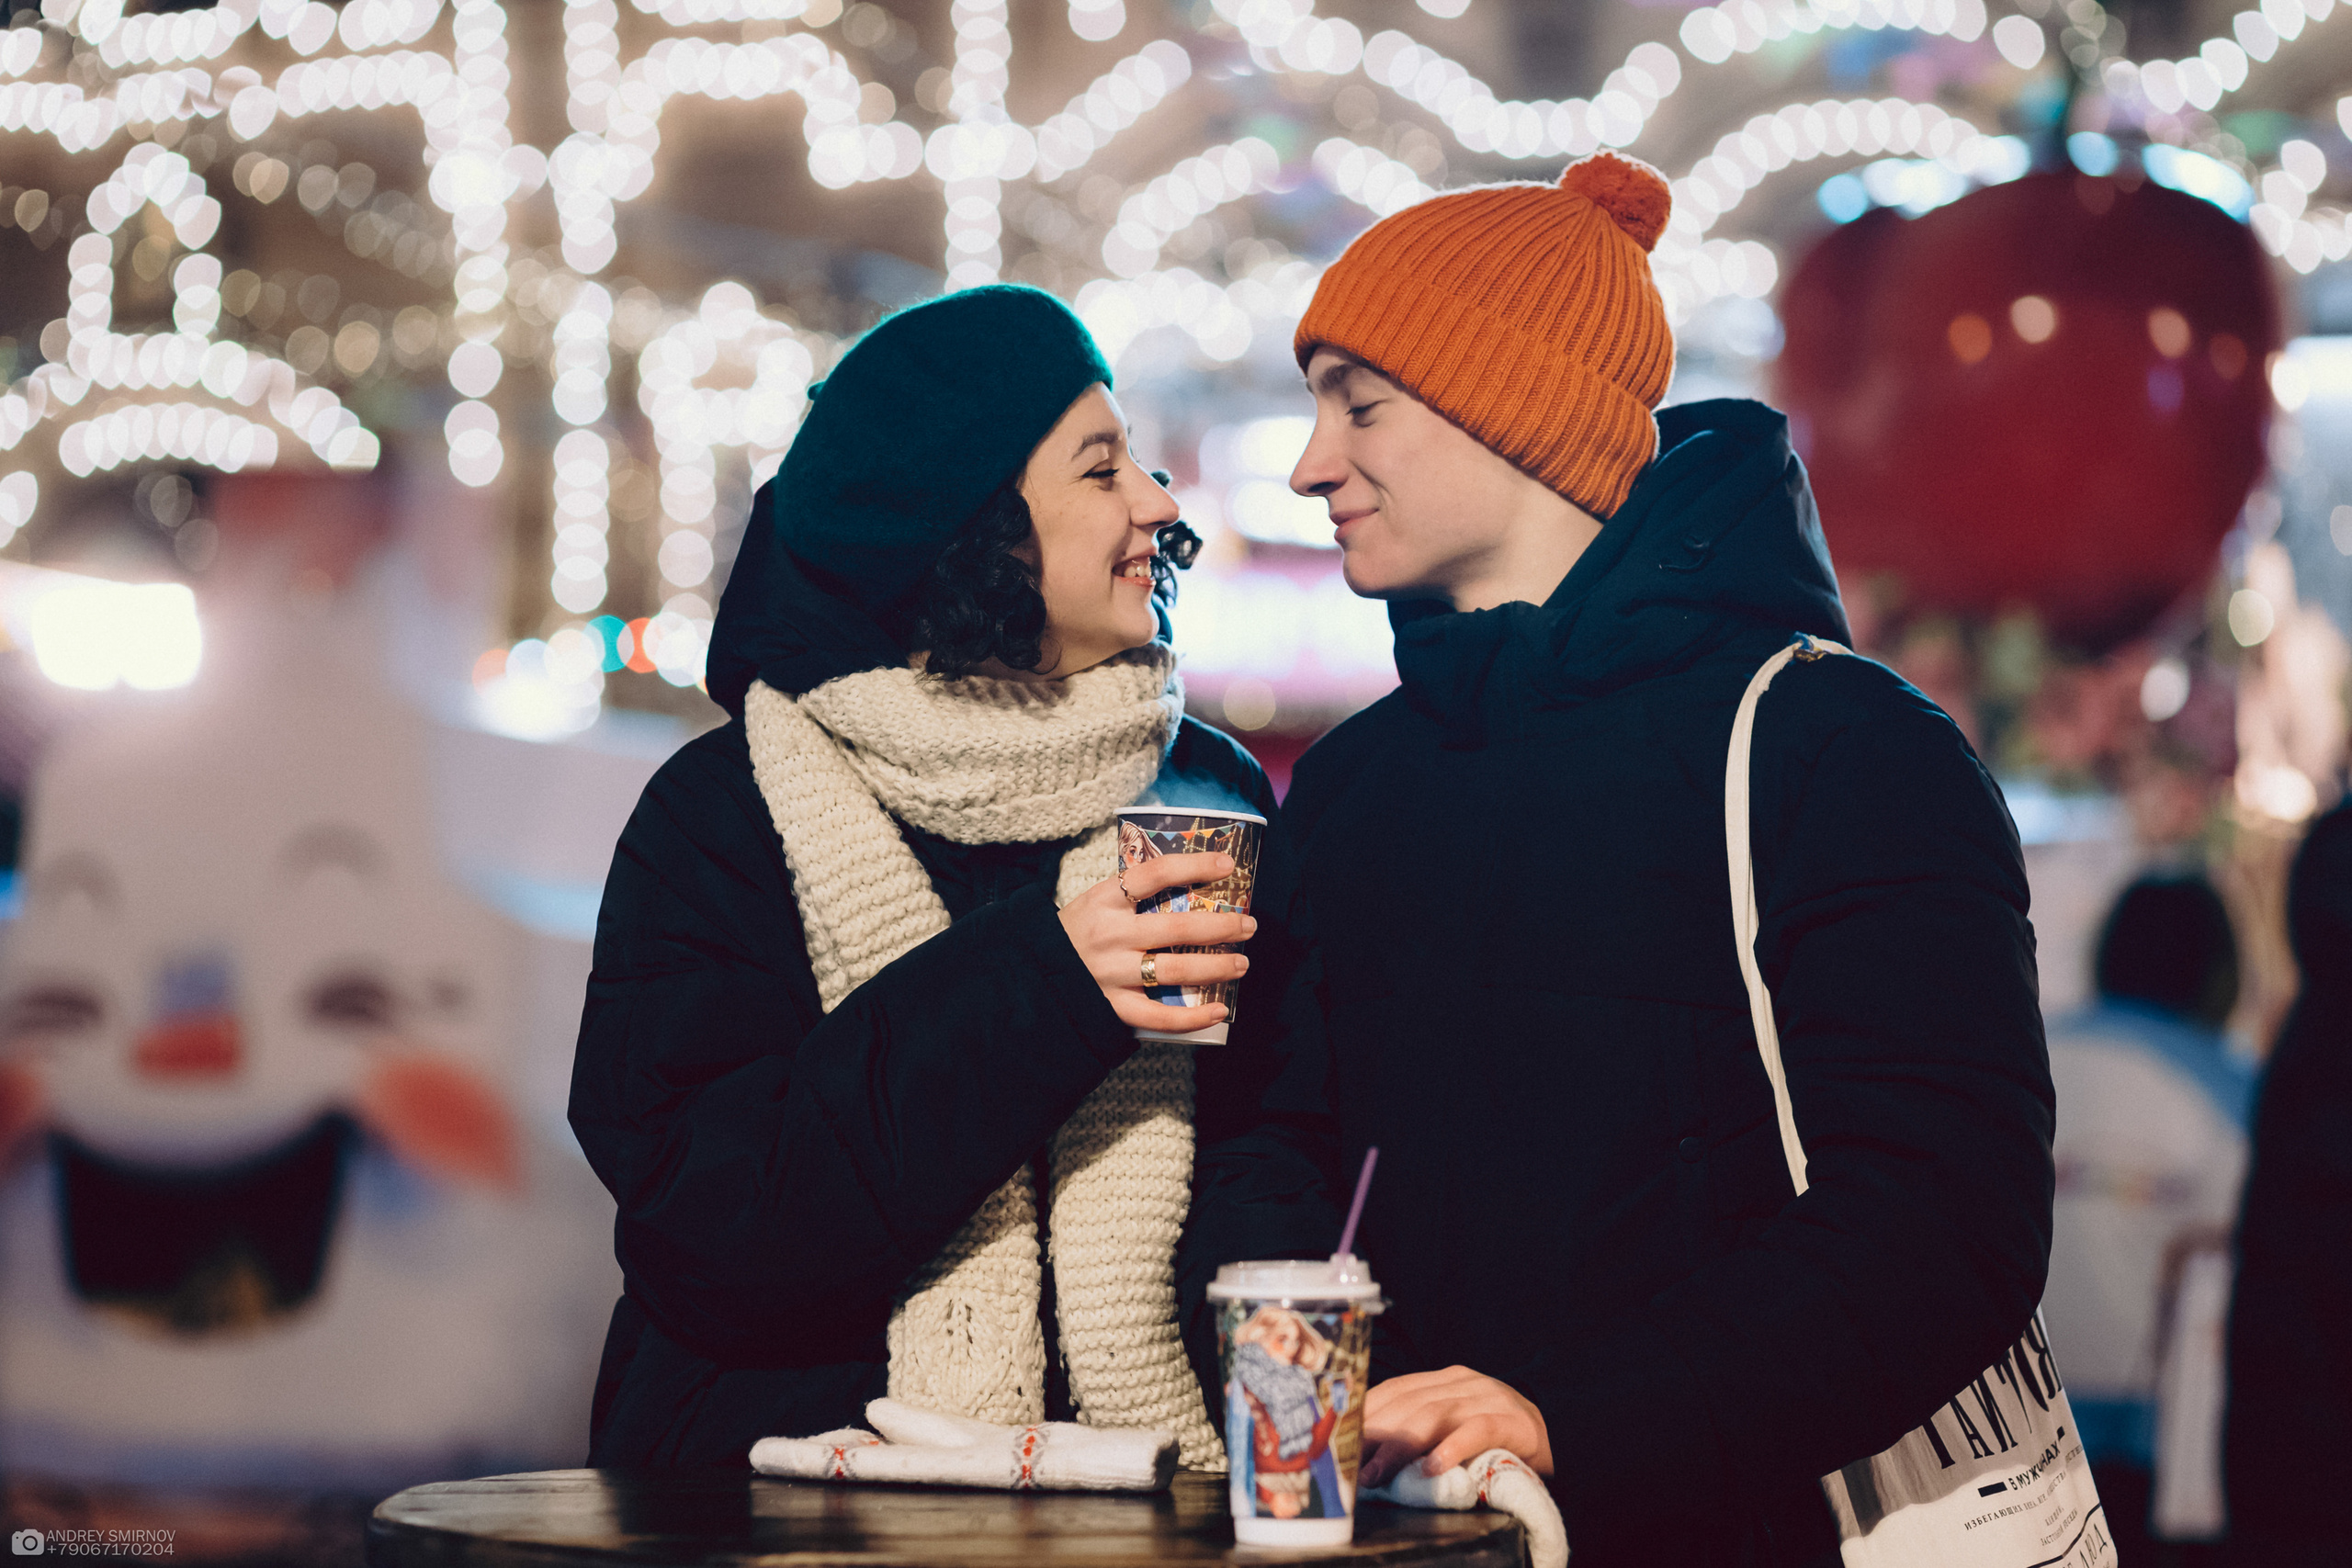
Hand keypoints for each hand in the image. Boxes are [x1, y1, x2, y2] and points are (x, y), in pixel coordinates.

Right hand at [1058, 852, 1254, 1033]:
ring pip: (1174, 971)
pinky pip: (1158, 1016)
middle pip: (1176, 928)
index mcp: (1103, 901)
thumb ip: (1131, 895)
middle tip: (1249, 926)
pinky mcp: (1111, 1006)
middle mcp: (1108, 935)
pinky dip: (1192, 1016)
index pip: (1154, 874)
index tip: (1227, 864)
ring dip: (1216, 966)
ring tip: (1242, 962)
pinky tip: (1219, 1010)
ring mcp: (1110, 973)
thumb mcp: (1094, 903)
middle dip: (1221, 927)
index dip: (1194, 866)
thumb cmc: (1074, 934)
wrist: (1030, 975)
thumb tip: (1190, 882)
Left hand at [1358, 1366, 1552, 1488]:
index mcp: (1446, 1379)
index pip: (1395, 1390)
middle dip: (1375, 1436)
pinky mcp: (1512, 1422)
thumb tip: (1372, 1455)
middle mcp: (1463, 1382)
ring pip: (1435, 1416)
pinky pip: (1477, 1431)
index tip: (1340, 1442)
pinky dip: (1452, 1448)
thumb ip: (1423, 1429)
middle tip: (1352, 1469)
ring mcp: (1488, 1398)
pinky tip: (1433, 1468)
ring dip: (1401, 1447)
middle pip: (1408, 1404)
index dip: (1365, 1415)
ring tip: (1380, 1474)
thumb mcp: (1457, 1424)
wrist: (1562, 1432)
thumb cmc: (1500, 1437)